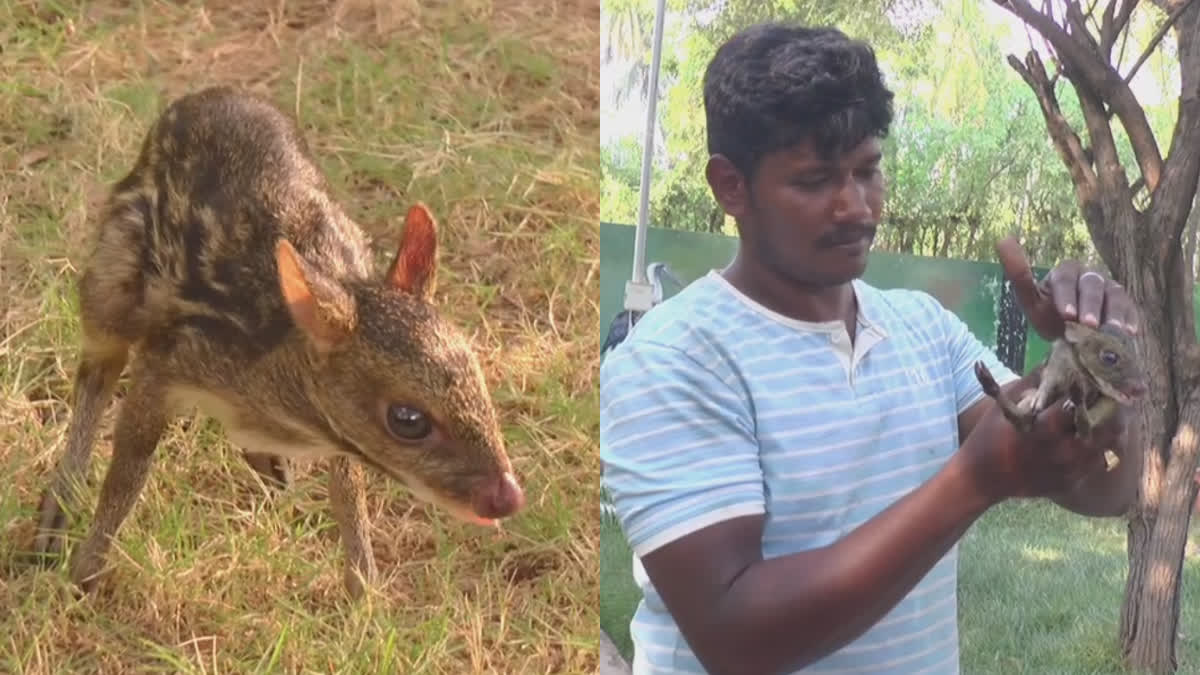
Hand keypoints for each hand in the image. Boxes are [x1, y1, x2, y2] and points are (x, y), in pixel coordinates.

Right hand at [957, 377, 1125, 501]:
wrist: (983, 479)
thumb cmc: (989, 436)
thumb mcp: (1004, 407)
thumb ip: (1030, 384)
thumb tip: (1052, 360)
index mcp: (1044, 428)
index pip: (1080, 402)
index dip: (1089, 388)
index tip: (1094, 378)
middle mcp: (1061, 449)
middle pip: (1105, 423)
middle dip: (1109, 406)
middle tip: (1112, 394)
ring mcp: (1069, 468)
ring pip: (1108, 443)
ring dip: (1110, 426)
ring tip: (1110, 413)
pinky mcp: (1072, 481)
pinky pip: (1100, 461)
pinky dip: (1101, 447)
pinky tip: (1096, 436)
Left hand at [994, 237, 1138, 340]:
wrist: (1069, 336)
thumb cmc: (1047, 315)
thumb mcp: (1029, 300)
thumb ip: (1019, 274)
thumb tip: (1003, 238)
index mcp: (1065, 272)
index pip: (1066, 279)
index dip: (1067, 296)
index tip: (1067, 315)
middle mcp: (1089, 276)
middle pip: (1092, 285)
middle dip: (1091, 306)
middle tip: (1089, 325)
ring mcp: (1110, 288)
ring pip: (1115, 295)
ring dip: (1115, 313)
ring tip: (1114, 332)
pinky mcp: (1125, 303)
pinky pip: (1131, 307)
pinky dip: (1131, 318)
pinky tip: (1131, 332)